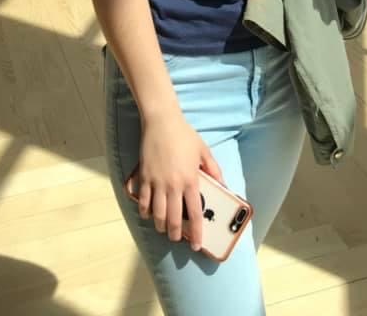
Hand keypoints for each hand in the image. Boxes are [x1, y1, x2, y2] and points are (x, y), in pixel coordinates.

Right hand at [138, 110, 223, 251]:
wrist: (161, 121)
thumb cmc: (184, 134)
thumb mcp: (203, 150)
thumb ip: (214, 169)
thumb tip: (223, 184)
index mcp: (191, 180)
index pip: (195, 214)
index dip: (196, 233)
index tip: (197, 245)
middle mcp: (173, 185)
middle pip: (174, 219)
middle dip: (176, 234)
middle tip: (177, 239)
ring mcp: (157, 182)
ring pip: (157, 214)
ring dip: (161, 226)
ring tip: (164, 229)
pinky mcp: (144, 177)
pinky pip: (143, 201)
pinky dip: (144, 212)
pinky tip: (147, 215)